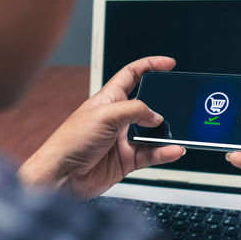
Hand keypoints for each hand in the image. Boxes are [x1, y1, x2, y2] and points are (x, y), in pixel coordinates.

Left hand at [18, 56, 185, 198]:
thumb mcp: (104, 115)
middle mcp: (118, 118)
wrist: (62, 176)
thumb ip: (134, 111)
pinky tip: (173, 150)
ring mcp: (124, 139)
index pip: (132, 74)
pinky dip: (164, 152)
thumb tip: (156, 117)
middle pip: (148, 105)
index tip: (169, 63)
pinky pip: (152, 154)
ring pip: (153, 133)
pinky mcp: (127, 159)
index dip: (150, 65)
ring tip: (179, 133)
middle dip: (164, 104)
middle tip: (178, 104)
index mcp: (110, 99)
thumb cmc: (71, 141)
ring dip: (166, 133)